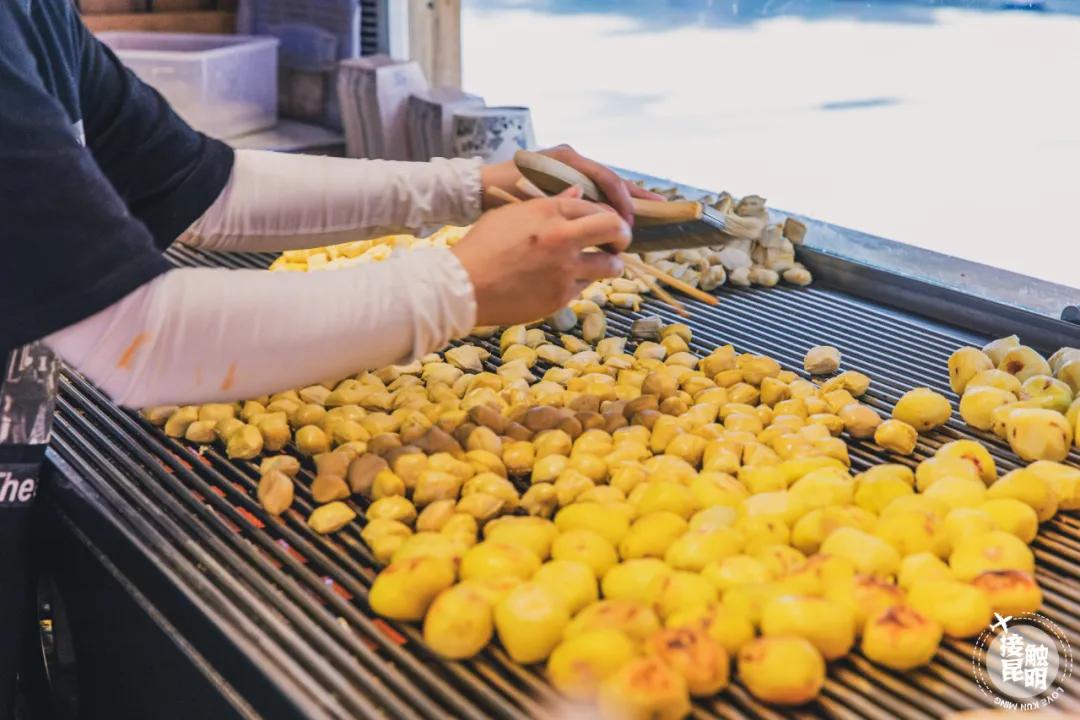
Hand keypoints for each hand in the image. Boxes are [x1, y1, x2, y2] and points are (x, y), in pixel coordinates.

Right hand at [452, 187, 630, 325]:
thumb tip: (576, 193)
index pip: (594, 204)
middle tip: (619, 240)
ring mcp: (564, 269)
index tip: (608, 222)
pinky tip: (566, 281)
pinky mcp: (561, 296)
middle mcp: (562, 237)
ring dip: (611, 264)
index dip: (606, 213)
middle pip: (614, 228)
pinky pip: (585, 287)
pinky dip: (581, 283)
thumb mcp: (511, 215)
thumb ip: (549, 204)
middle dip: (622, 234)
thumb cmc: (481, 246)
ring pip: (610, 265)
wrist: (463, 286)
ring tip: (604, 265)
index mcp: (548, 210)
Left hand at [481, 144, 663, 223]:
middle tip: (662, 209)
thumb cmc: (500, 192)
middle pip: (611, 178)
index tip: (629, 223)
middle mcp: (570, 160)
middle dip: (635, 195)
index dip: (622, 201)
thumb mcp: (534, 197)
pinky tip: (616, 219)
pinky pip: (590, 192)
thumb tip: (600, 211)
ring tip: (647, 213)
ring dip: (623, 200)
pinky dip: (606, 203)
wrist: (476, 189)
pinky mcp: (561, 180)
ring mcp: (566, 169)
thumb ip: (565, 201)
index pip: (605, 179)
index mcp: (566, 160)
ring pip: (603, 185)